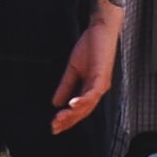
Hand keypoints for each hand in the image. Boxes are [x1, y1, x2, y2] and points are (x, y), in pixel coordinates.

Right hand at [51, 4, 122, 134]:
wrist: (101, 29)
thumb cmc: (91, 47)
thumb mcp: (74, 69)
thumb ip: (66, 86)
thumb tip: (55, 103)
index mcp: (91, 89)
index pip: (79, 110)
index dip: (67, 119)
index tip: (54, 127)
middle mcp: (98, 90)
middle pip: (83, 112)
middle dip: (68, 121)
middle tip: (54, 128)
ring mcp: (101, 84)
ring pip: (88, 106)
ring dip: (73, 114)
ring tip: (60, 119)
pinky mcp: (102, 76)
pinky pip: (93, 92)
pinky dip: (83, 100)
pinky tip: (72, 104)